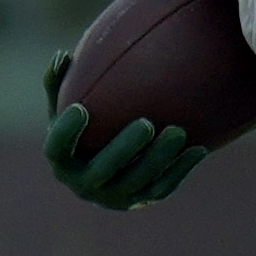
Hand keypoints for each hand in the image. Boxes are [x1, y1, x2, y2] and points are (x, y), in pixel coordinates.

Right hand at [41, 49, 206, 208]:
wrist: (109, 166)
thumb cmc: (87, 125)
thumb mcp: (67, 106)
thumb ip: (60, 82)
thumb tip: (61, 55)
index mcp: (63, 161)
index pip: (57, 150)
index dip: (67, 133)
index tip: (81, 108)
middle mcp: (84, 185)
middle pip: (103, 171)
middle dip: (125, 149)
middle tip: (146, 123)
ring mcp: (113, 197)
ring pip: (137, 182)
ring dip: (159, 159)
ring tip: (179, 132)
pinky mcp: (140, 201)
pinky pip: (162, 188)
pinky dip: (180, 170)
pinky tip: (198, 149)